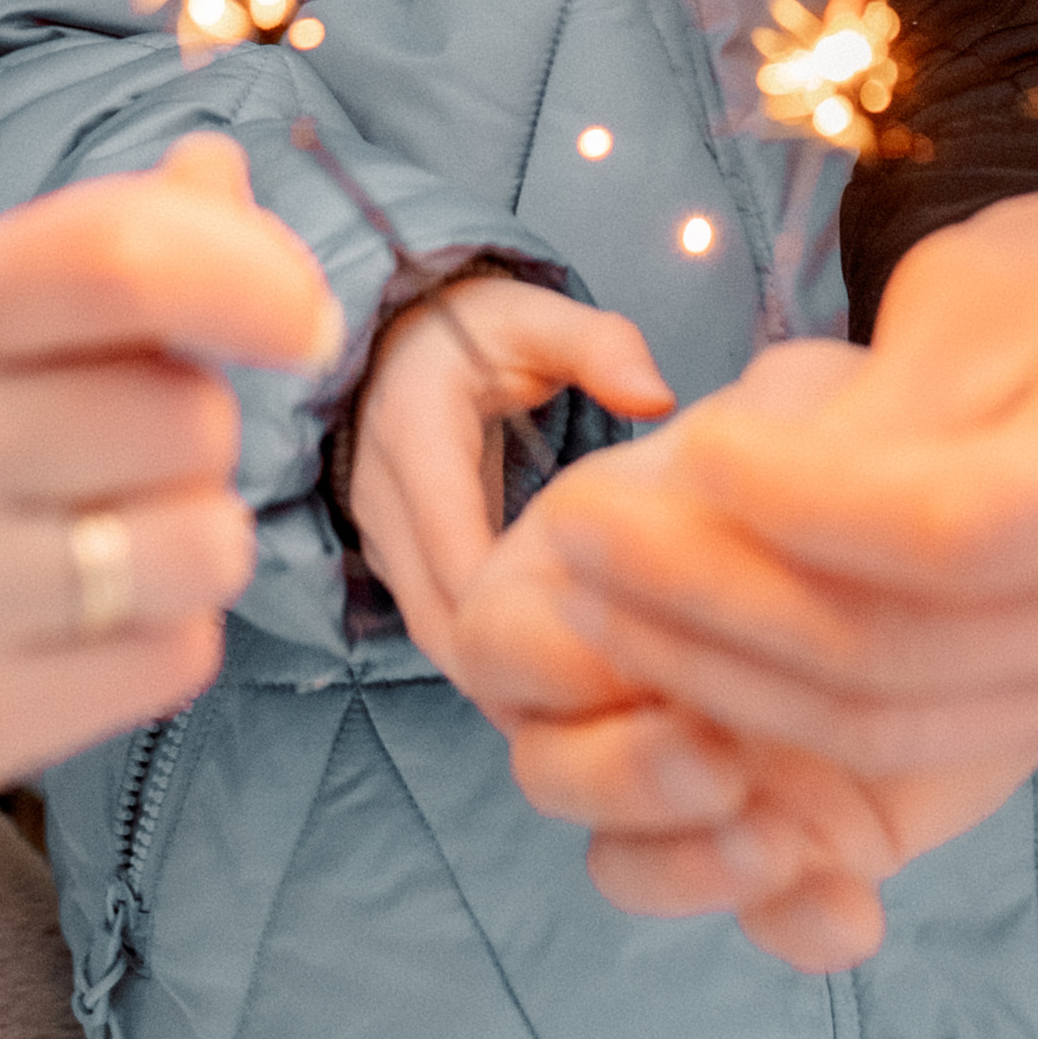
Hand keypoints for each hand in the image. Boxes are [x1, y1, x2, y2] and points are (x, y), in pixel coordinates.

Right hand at [0, 135, 338, 819]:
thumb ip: (118, 232)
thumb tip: (223, 175)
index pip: (120, 258)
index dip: (254, 278)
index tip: (302, 320)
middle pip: (189, 413)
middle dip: (202, 423)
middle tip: (127, 445)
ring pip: (205, 543)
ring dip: (200, 529)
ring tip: (118, 527)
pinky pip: (177, 659)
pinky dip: (169, 631)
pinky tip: (84, 615)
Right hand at [346, 274, 672, 692]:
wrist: (392, 335)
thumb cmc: (476, 328)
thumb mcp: (535, 318)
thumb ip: (597, 346)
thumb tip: (658, 397)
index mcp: (414, 430)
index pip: (452, 542)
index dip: (513, 608)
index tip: (598, 648)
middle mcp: (380, 492)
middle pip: (436, 612)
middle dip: (515, 667)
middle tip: (608, 711)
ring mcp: (378, 533)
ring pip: (431, 633)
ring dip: (498, 678)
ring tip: (591, 720)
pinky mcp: (392, 560)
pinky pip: (432, 626)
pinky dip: (485, 663)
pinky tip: (555, 694)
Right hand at [458, 351, 1030, 967]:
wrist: (988, 539)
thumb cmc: (867, 443)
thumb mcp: (805, 403)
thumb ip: (744, 417)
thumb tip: (661, 403)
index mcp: (586, 580)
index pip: (500, 642)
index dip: (547, 662)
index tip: (632, 648)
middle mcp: (622, 696)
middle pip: (548, 772)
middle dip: (617, 778)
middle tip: (717, 757)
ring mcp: (701, 779)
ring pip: (627, 864)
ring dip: (686, 870)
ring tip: (781, 838)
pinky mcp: (795, 843)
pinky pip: (764, 918)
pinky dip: (798, 926)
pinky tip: (856, 907)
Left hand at [489, 182, 1037, 957]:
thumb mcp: (977, 294)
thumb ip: (870, 418)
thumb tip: (718, 508)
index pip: (950, 532)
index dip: (797, 507)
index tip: (687, 451)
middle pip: (908, 652)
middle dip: (716, 601)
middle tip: (580, 533)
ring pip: (891, 726)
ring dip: (721, 667)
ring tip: (599, 588)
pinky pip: (907, 745)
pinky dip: (778, 701)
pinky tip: (674, 639)